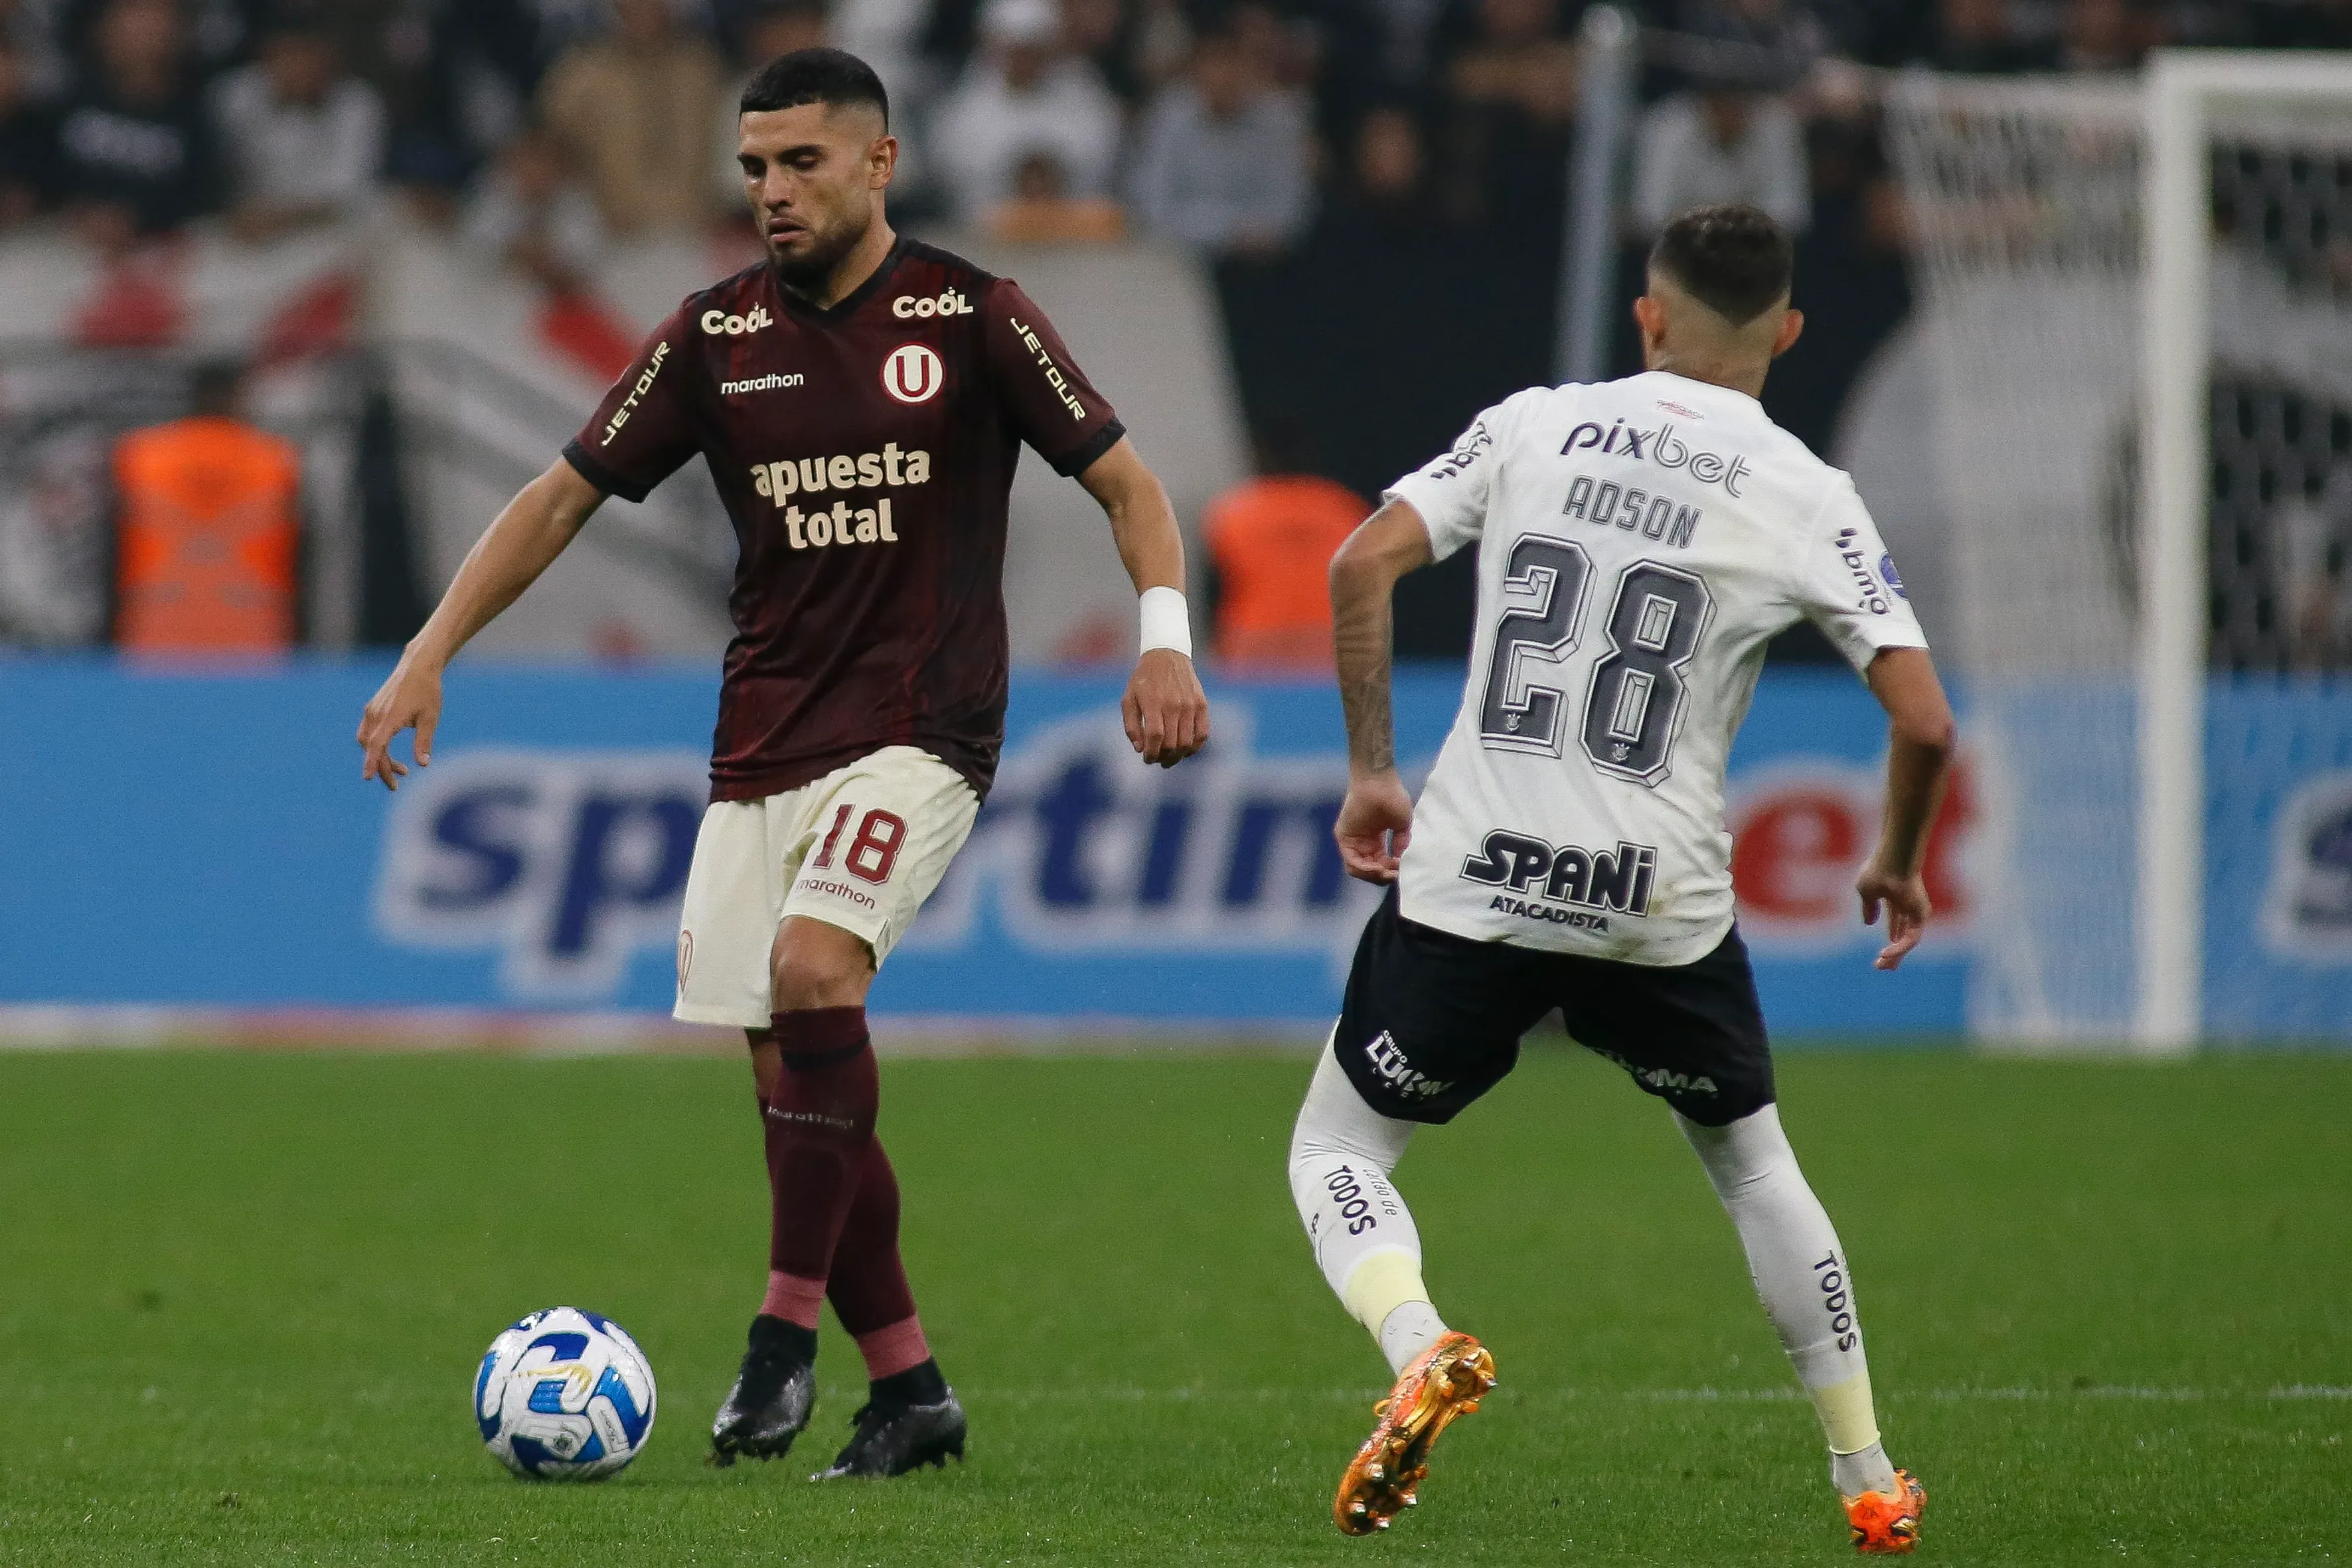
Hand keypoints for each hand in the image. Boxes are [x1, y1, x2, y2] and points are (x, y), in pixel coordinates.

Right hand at [357, 655, 444, 791]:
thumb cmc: (428, 691)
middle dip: (382, 768)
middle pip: (372, 748)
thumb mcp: (430, 718)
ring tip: (400, 769)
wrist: (418, 666)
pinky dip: (375, 746)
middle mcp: (376, 714)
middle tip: (396, 785)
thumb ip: (424, 742)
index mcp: (390, 717)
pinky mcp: (373, 708)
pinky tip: (390, 752)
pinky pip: (368, 732)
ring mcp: (372, 710)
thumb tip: (423, 764)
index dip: (372, 762)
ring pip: (367, 741)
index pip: (377, 745)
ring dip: (379, 757)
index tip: (367, 778)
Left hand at [1121, 648, 1208, 767]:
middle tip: (1157, 759)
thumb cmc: (1143, 680)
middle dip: (1162, 757)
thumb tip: (1140, 749)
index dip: (1151, 753)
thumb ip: (1131, 725)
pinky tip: (1186, 751)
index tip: (1147, 759)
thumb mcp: (1128, 699)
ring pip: (1186, 742)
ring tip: (1169, 758)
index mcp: (1153, 703)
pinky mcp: (1201, 704)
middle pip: (1171, 743)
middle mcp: (1173, 705)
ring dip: (1178, 756)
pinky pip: (1202, 733)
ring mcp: (1189, 705)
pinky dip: (1195, 747)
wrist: (1167, 655)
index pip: (1155, 737)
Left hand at [1335, 770, 1414, 883]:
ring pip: (1358, 870)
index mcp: (1375, 841)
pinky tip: (1377, 867)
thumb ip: (1400, 843)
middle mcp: (1362, 843)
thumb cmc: (1392, 797)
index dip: (1390, 872)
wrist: (1379, 781)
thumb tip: (1400, 861)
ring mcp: (1352, 841)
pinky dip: (1365, 869)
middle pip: (1368, 870)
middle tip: (1393, 874)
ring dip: (1373, 875)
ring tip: (1385, 871)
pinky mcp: (1344, 838)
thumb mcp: (1402, 825)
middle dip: (1382, 876)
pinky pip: (1351, 861)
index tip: (1401, 870)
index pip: (1379, 865)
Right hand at [1856, 857, 1931, 970]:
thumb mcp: (1865, 891)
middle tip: (1885, 966)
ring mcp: (1916, 910)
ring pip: (1909, 939)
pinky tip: (1886, 952)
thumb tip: (1868, 923)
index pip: (1896, 920)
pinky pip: (1911, 938)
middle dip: (1895, 950)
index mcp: (1895, 897)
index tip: (1883, 950)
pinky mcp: (1921, 915)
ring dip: (1896, 954)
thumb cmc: (1878, 871)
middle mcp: (1908, 905)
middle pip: (1904, 932)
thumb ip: (1868, 907)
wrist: (1893, 861)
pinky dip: (1899, 947)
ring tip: (1884, 965)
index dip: (1891, 934)